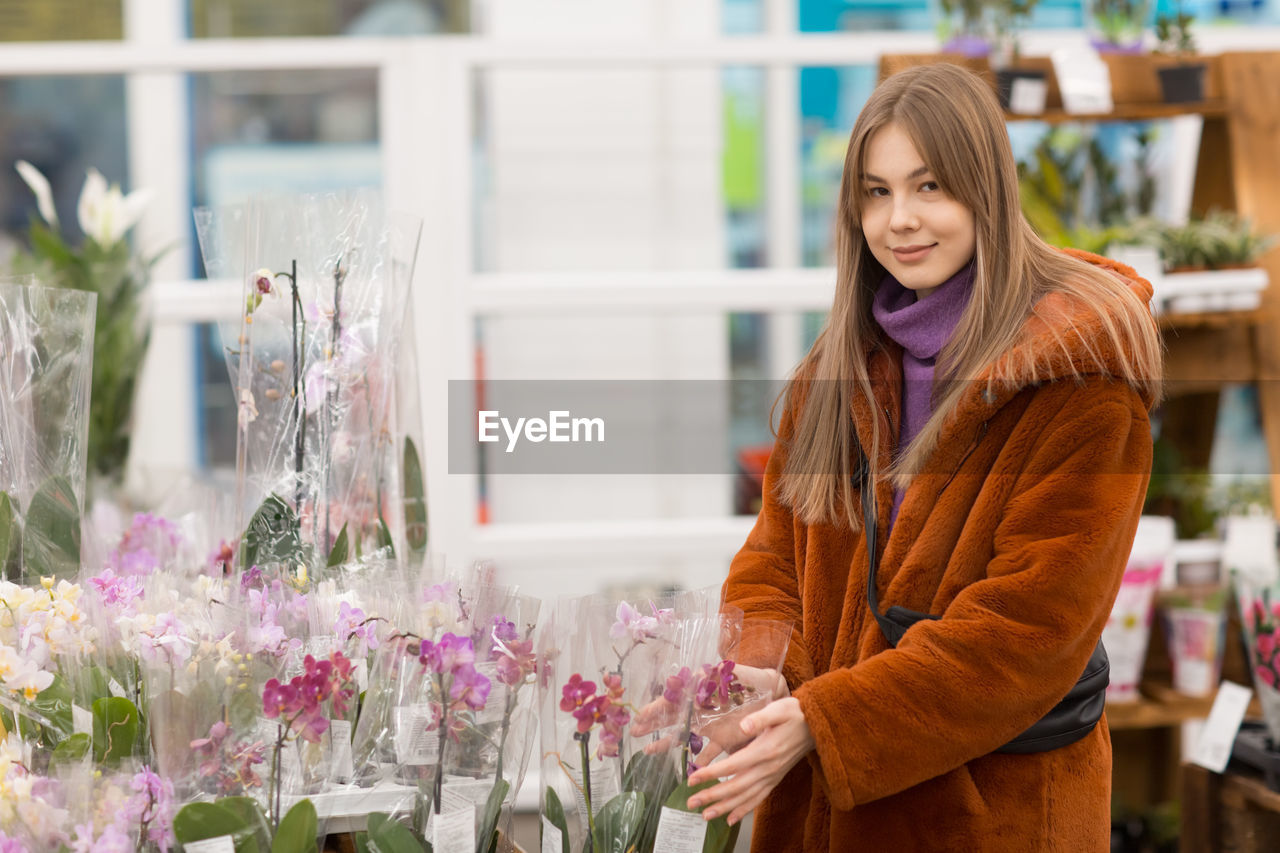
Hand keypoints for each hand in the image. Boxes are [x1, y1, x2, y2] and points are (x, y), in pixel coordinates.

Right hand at [631, 664, 789, 754]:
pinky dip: (698, 763)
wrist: (771, 692)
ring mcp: (710, 725)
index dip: (656, 708)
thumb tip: (696, 676)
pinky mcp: (723, 739)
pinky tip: (686, 772)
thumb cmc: (748, 679)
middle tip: (634, 732)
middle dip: (653, 724)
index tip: (640, 715)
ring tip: (647, 750)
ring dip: (666, 742)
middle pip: (672, 718)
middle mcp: (701, 709)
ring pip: (683, 736)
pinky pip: (707, 752)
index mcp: (699, 692)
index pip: (672, 700)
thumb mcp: (730, 673)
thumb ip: (713, 676)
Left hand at [684, 696, 813, 825]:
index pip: (733, 765)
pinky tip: (730, 819)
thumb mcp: (779, 709)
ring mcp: (772, 776)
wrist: (817, 726)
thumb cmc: (795, 714)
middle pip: (736, 787)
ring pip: (745, 797)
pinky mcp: (775, 779)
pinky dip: (743, 810)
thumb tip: (743, 725)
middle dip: (712, 796)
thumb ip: (760, 718)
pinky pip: (758, 799)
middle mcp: (768, 768)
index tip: (693, 778)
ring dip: (724, 808)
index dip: (712, 774)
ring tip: (705, 815)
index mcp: (765, 750)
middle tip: (691, 802)